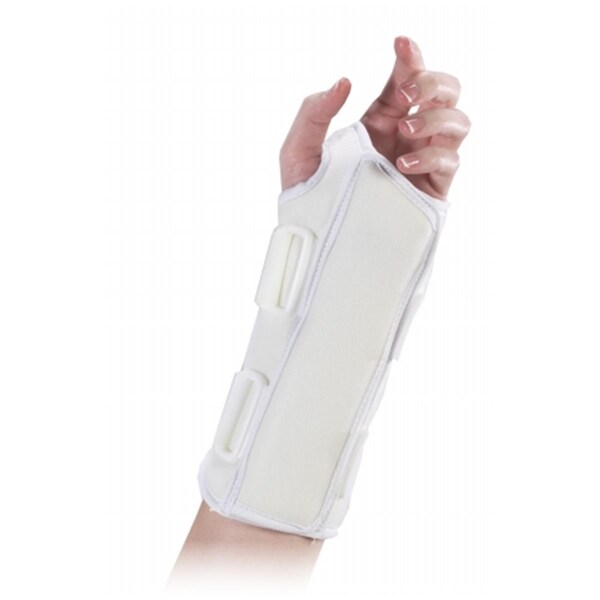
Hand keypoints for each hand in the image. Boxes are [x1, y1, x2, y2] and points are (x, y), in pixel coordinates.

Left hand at [279, 36, 469, 199]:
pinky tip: (404, 162)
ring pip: (458, 121)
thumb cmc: (307, 197)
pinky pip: (451, 160)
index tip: (401, 44)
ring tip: (405, 130)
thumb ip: (313, 113)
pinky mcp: (431, 189)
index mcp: (379, 122)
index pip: (406, 79)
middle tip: (404, 96)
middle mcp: (406, 137)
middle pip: (446, 91)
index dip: (411, 57)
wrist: (321, 242)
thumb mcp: (297, 151)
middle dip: (433, 82)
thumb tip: (345, 82)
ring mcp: (422, 161)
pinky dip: (433, 153)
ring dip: (437, 116)